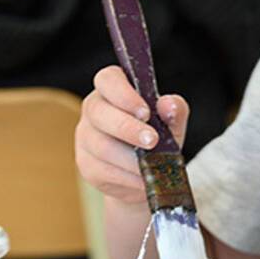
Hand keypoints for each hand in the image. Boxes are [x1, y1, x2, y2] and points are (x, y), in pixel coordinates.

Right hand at [75, 65, 189, 202]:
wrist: (147, 174)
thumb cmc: (158, 139)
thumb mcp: (172, 123)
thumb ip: (174, 111)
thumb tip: (169, 105)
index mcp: (113, 90)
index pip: (107, 79)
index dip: (123, 94)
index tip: (145, 112)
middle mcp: (93, 109)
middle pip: (99, 113)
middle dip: (128, 128)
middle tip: (152, 141)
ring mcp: (85, 137)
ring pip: (101, 146)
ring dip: (130, 158)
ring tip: (153, 165)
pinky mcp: (86, 165)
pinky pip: (103, 170)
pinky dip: (127, 177)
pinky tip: (142, 178)